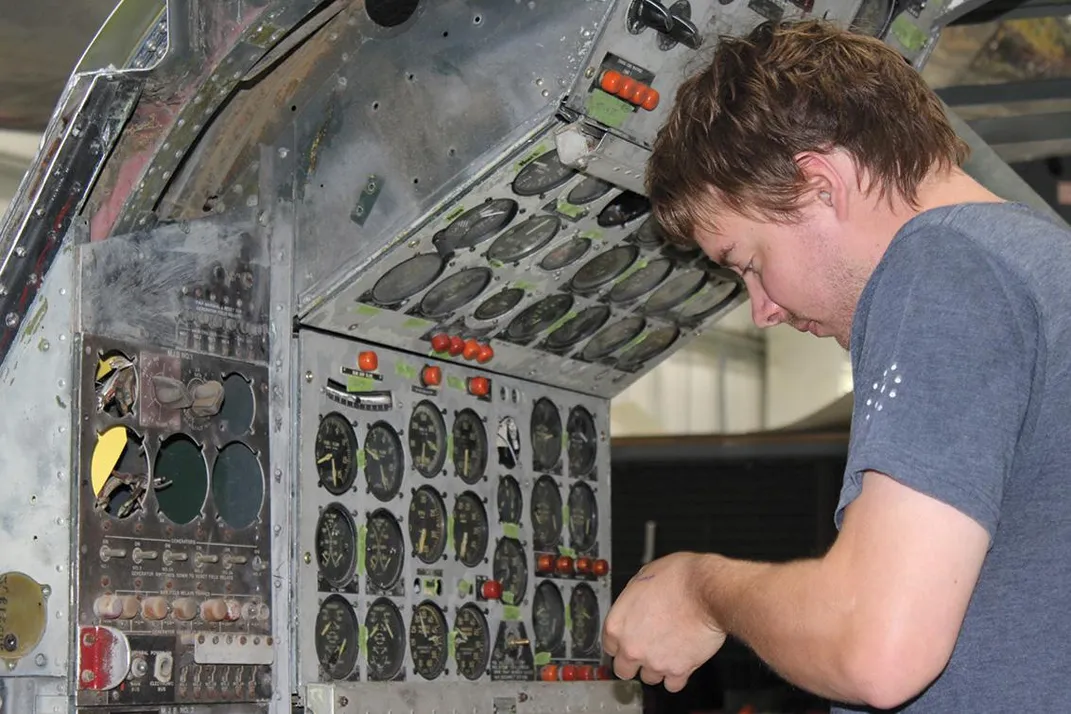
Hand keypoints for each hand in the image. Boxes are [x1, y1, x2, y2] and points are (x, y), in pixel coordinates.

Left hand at [602, 552, 726, 691]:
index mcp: (618, 624)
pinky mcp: (678, 670)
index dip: (620, 642)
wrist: (707, 592)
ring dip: (656, 667)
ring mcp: (654, 661)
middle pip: (623, 669)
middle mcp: (632, 647)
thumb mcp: (643, 576)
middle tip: (645, 650)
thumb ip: (633, 599)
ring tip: (667, 652)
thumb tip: (636, 602)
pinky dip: (676, 677)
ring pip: (648, 678)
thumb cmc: (679, 579)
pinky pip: (672, 685)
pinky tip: (680, 664)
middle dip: (633, 662)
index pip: (609, 645)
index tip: (627, 640)